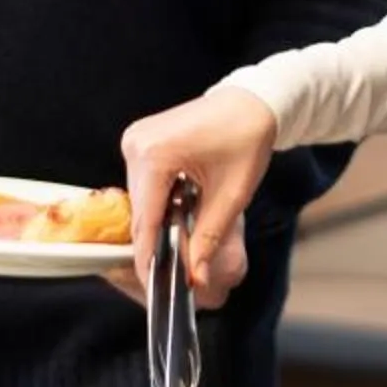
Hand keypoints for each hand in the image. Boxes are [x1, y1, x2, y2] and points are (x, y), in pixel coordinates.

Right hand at [109, 87, 278, 311]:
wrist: (251, 101)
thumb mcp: (231, 196)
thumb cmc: (246, 140)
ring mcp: (134, 139)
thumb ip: (208, 239)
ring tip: (179, 242)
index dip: (149, 256)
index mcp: (156, 154)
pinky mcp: (139, 140)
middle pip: (140, 212)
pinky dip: (158, 202)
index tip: (154, 285)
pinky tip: (176, 212)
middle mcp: (136, 144)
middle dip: (155, 242)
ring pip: (139, 200)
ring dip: (157, 222)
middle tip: (173, 272)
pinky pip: (143, 183)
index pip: (145, 219)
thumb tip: (195, 277)